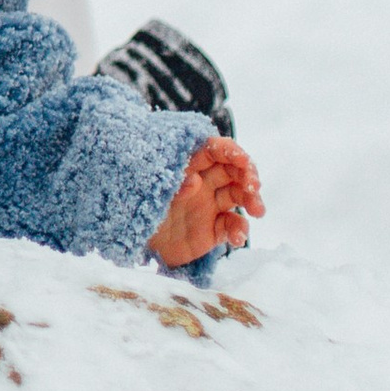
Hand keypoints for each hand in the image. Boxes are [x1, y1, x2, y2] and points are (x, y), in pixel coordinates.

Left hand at [149, 137, 263, 266]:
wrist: (132, 239)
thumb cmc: (139, 205)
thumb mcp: (153, 191)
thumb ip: (174, 186)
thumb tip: (195, 181)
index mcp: (188, 165)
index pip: (214, 150)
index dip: (230, 151)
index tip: (241, 158)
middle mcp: (204, 183)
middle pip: (233, 172)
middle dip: (248, 175)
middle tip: (253, 186)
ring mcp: (210, 206)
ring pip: (239, 196)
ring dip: (252, 200)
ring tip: (257, 210)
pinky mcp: (213, 230)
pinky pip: (232, 226)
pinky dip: (239, 231)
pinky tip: (238, 238)